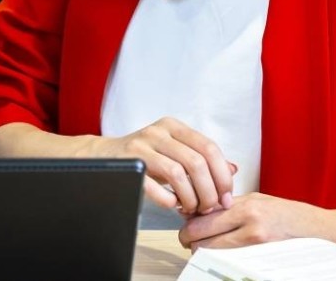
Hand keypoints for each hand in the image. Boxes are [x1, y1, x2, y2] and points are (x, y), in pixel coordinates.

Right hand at [80, 117, 234, 214]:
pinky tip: (171, 205)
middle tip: (209, 208)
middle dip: (208, 191)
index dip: (222, 176)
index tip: (226, 197)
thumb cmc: (144, 157)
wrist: (103, 156)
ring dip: (190, 198)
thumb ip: (201, 159)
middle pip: (197, 162)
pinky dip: (168, 200)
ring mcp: (141, 146)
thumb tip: (232, 170)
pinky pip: (154, 186)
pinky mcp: (128, 163)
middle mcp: (159, 132)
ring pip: (178, 174)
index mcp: (174, 127)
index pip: (209, 148)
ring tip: (190, 209)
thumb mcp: (174, 152)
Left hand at [177, 193, 335, 249]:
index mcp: (247, 204)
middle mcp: (249, 221)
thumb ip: (232, 206)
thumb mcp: (261, 201)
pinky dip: (221, 260)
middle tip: (192, 242)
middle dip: (191, 241)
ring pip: (210, 252)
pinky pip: (228, 262)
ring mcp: (256, 242)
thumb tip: (202, 212)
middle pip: (199, 236)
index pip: (201, 216)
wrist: (324, 231)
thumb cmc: (294, 216)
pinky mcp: (262, 258)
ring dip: (205, 251)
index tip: (188, 228)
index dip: (189, 225)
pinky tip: (226, 257)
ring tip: (209, 249)